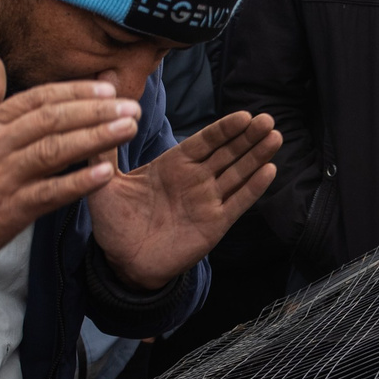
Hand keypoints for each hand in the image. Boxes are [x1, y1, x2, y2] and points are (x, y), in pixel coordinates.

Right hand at [0, 56, 139, 277]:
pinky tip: (105, 173)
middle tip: (130, 106)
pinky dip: (78, 182)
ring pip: (55, 150)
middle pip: (51, 119)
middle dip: (94, 111)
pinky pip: (49, 193)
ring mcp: (2, 178)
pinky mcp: (8, 211)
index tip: (106, 90)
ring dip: (95, 138)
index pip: (36, 99)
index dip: (74, 92)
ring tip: (128, 129)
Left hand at [88, 109, 281, 290]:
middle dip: (247, 137)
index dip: (224, 129)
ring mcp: (207, 201)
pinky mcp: (214, 225)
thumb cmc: (114, 223)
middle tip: (267, 119)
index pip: (204, 141)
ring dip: (257, 156)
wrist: (123, 263)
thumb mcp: (104, 183)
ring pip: (237, 173)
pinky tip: (269, 170)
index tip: (243, 115)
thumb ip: (105, 150)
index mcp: (173, 165)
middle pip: (227, 153)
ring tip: (275, 137)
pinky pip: (238, 203)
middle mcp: (194, 180)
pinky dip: (253, 188)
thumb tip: (105, 120)